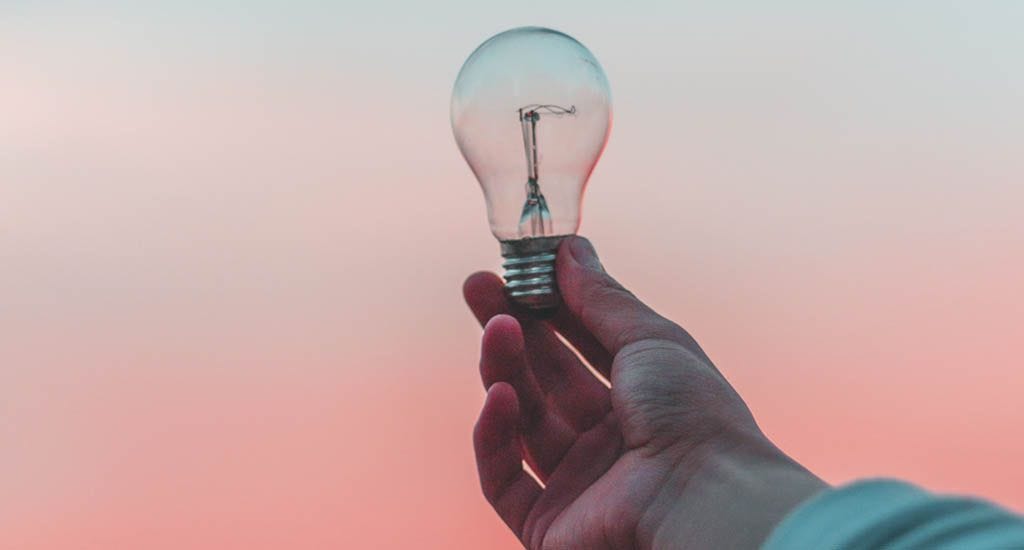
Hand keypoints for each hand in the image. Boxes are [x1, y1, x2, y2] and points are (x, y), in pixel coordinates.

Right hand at [465, 237, 826, 548]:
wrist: (703, 500)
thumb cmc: (693, 415)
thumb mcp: (650, 339)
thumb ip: (601, 298)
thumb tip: (570, 248)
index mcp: (642, 398)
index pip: (581, 344)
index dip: (548, 305)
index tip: (518, 268)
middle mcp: (609, 440)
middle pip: (545, 377)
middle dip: (511, 328)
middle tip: (477, 285)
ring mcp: (577, 482)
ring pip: (522, 419)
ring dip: (504, 369)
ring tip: (496, 327)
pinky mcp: (547, 523)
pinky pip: (503, 477)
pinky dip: (495, 435)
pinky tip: (500, 394)